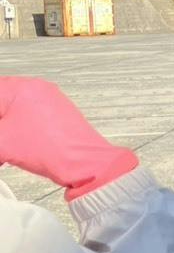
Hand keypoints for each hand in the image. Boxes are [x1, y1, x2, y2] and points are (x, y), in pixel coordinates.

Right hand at [0, 78, 139, 198]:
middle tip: (2, 145)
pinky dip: (11, 135)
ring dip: (2, 133)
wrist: (85, 164)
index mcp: (21, 87)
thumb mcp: (1, 141)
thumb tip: (0, 137)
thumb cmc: (47, 148)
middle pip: (0, 104)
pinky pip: (24, 121)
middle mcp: (36, 89)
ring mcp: (48, 103)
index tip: (0, 134)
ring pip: (10, 115)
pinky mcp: (55, 118)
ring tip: (4, 153)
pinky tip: (8, 154)